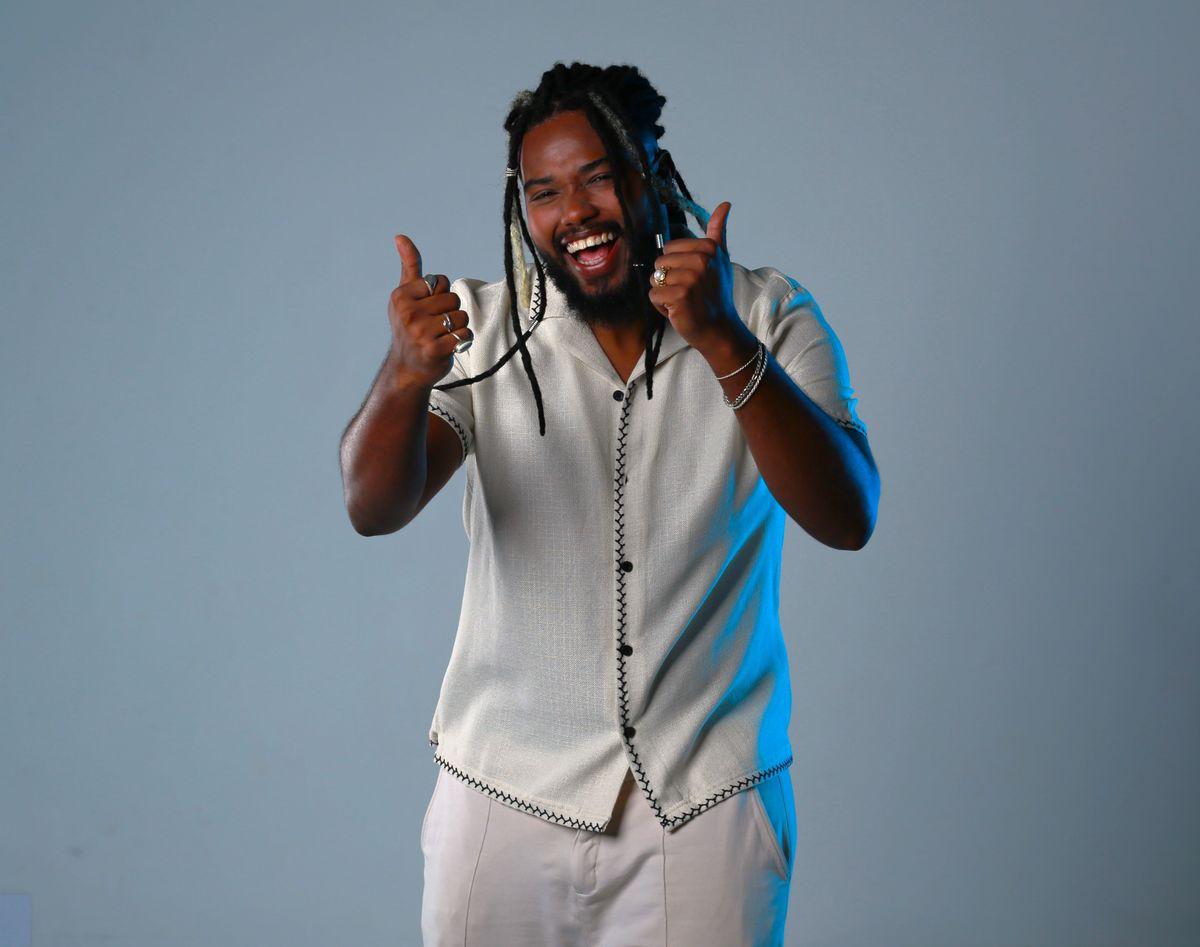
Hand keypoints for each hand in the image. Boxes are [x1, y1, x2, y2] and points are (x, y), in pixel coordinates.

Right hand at [388, 234, 471, 389]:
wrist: (407, 368)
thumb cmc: (409, 328)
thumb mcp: (405, 296)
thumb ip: (409, 266)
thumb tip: (401, 236)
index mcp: (401, 296)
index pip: (440, 281)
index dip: (440, 295)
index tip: (426, 310)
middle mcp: (408, 313)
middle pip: (453, 298)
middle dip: (450, 311)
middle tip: (435, 326)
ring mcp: (421, 332)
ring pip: (461, 316)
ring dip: (457, 327)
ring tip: (441, 336)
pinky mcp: (435, 349)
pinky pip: (465, 334)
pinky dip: (462, 340)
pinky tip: (448, 346)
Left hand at [645, 201, 741, 352]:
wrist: (720, 329)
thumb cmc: (717, 294)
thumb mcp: (721, 260)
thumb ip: (718, 232)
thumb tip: (725, 204)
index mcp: (708, 248)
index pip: (669, 248)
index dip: (676, 266)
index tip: (694, 279)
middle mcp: (701, 260)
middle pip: (659, 262)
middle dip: (667, 280)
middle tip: (687, 292)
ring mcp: (690, 278)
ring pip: (655, 279)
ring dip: (664, 294)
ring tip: (682, 301)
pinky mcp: (679, 296)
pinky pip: (653, 295)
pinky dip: (661, 307)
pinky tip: (678, 311)